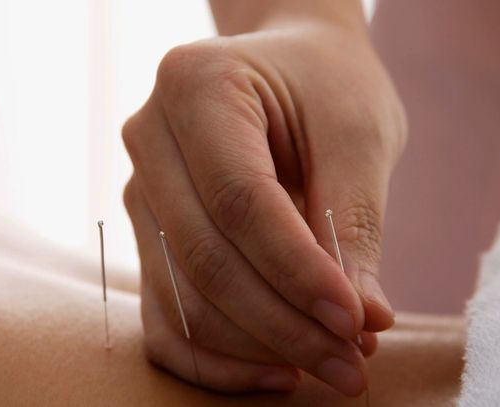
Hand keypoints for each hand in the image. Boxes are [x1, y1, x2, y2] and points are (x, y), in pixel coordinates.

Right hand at [123, 21, 405, 395]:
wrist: (285, 69)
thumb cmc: (325, 85)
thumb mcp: (356, 131)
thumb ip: (351, 221)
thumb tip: (360, 320)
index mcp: (195, 85)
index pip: (239, 199)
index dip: (297, 270)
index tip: (357, 322)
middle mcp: (149, 138)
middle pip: (205, 257)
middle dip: (284, 324)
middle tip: (353, 362)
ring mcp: (140, 191)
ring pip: (183, 298)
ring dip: (258, 348)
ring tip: (333, 364)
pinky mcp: (146, 237)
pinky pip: (163, 319)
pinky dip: (214, 361)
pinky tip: (275, 374)